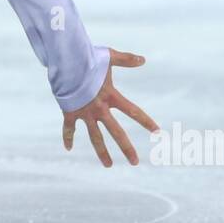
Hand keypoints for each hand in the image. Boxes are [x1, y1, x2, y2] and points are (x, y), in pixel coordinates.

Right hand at [62, 48, 158, 166]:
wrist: (65, 62)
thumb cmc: (87, 57)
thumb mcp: (109, 57)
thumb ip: (127, 59)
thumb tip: (144, 60)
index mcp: (111, 96)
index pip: (133, 111)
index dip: (146, 121)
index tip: (158, 131)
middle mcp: (99, 108)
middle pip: (116, 132)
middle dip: (127, 148)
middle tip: (135, 162)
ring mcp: (84, 112)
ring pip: (95, 137)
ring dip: (102, 152)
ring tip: (108, 165)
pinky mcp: (70, 112)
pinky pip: (68, 128)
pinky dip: (67, 137)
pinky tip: (68, 149)